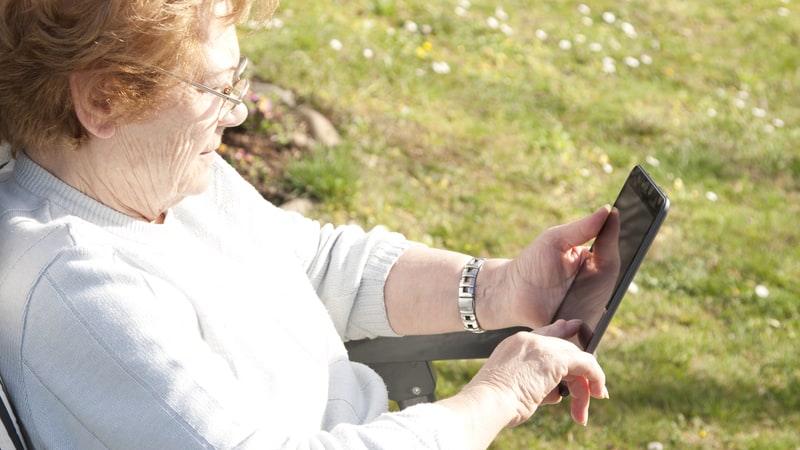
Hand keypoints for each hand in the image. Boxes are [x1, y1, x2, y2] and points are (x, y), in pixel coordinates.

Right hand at [463, 319, 608, 426]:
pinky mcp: (555, 359)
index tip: (573, 327)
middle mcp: (528, 341)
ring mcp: (541, 347)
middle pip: (563, 350)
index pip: (544, 334)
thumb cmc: (494, 403)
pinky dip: (596, 378)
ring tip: (580, 413)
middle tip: (581, 403)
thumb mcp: (514, 388)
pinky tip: (597, 393)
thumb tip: (557, 393)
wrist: (487, 402)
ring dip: (583, 388)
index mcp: (513, 344)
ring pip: (575, 360)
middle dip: (576, 376)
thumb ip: (535, 383)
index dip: (561, 332)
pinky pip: (586, 363)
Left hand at [480, 205, 614, 328]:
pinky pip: (592, 330)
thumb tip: (608, 209)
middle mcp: (597, 284)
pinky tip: (584, 318)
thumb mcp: (556, 239)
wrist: (510, 292)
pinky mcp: (580, 326)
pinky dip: (592, 328)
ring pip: (607, 304)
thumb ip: (583, 227)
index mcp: (594, 262)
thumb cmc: (532, 263)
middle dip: (614, 267)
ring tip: (599, 286)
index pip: (612, 250)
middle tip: (606, 257)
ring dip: (604, 298)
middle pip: (614, 277)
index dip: (621, 239)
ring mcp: (590, 306)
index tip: (626, 223)